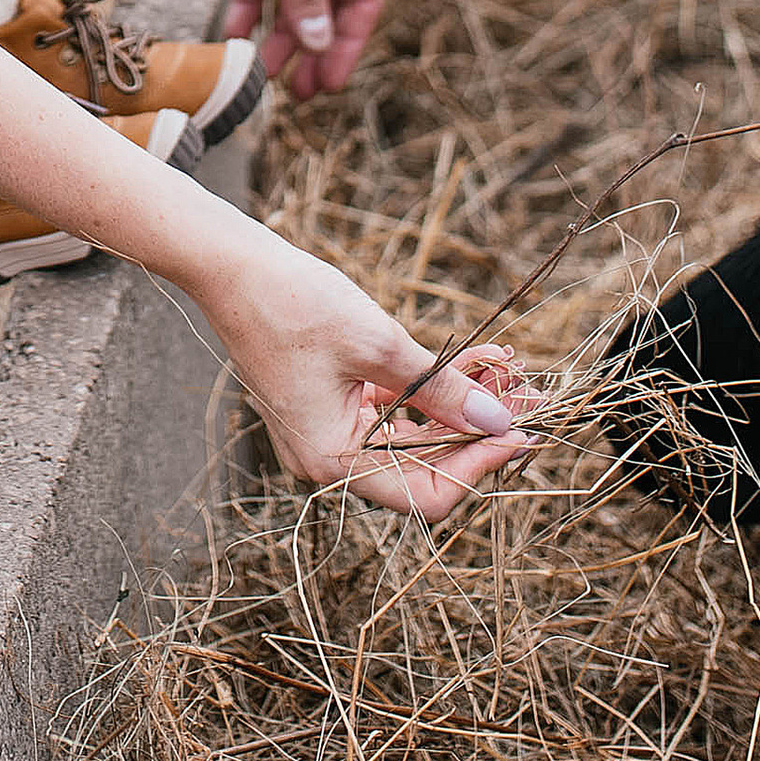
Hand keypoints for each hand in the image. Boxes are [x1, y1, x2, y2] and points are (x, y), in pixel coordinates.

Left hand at [175, 0, 384, 101]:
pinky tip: (236, 33)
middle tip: (298, 94)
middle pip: (329, 4)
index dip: (346, 45)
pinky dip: (251, 5)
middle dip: (315, 49)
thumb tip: (318, 42)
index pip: (361, 0)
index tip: (326, 85)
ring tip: (263, 73)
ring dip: (282, 34)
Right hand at [196, 217, 530, 514]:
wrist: (232, 266)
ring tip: (505, 371)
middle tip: (527, 396)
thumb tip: (498, 420)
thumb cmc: (295, 304)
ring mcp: (326, 431)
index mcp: (331, 459)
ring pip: (412, 435)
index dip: (479, 466)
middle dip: (477, 429)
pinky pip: (390, 410)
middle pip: (422, 465)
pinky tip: (470, 361)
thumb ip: (441, 390)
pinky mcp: (328, 403)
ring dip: (459, 405)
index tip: (520, 433)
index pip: (425, 494)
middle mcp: (327, 458)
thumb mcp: (379, 346)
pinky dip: (429, 390)